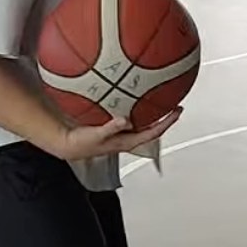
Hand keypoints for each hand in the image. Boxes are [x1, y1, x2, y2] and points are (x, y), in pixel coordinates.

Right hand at [50, 109, 181, 160]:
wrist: (69, 145)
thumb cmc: (82, 143)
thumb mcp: (97, 135)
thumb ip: (111, 128)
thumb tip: (125, 121)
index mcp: (127, 142)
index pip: (154, 132)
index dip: (167, 122)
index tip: (177, 111)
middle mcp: (128, 139)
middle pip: (153, 128)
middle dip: (165, 118)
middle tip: (175, 105)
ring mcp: (123, 134)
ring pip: (144, 124)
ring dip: (154, 114)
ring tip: (162, 102)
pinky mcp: (116, 129)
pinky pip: (133, 119)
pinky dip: (139, 111)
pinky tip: (138, 101)